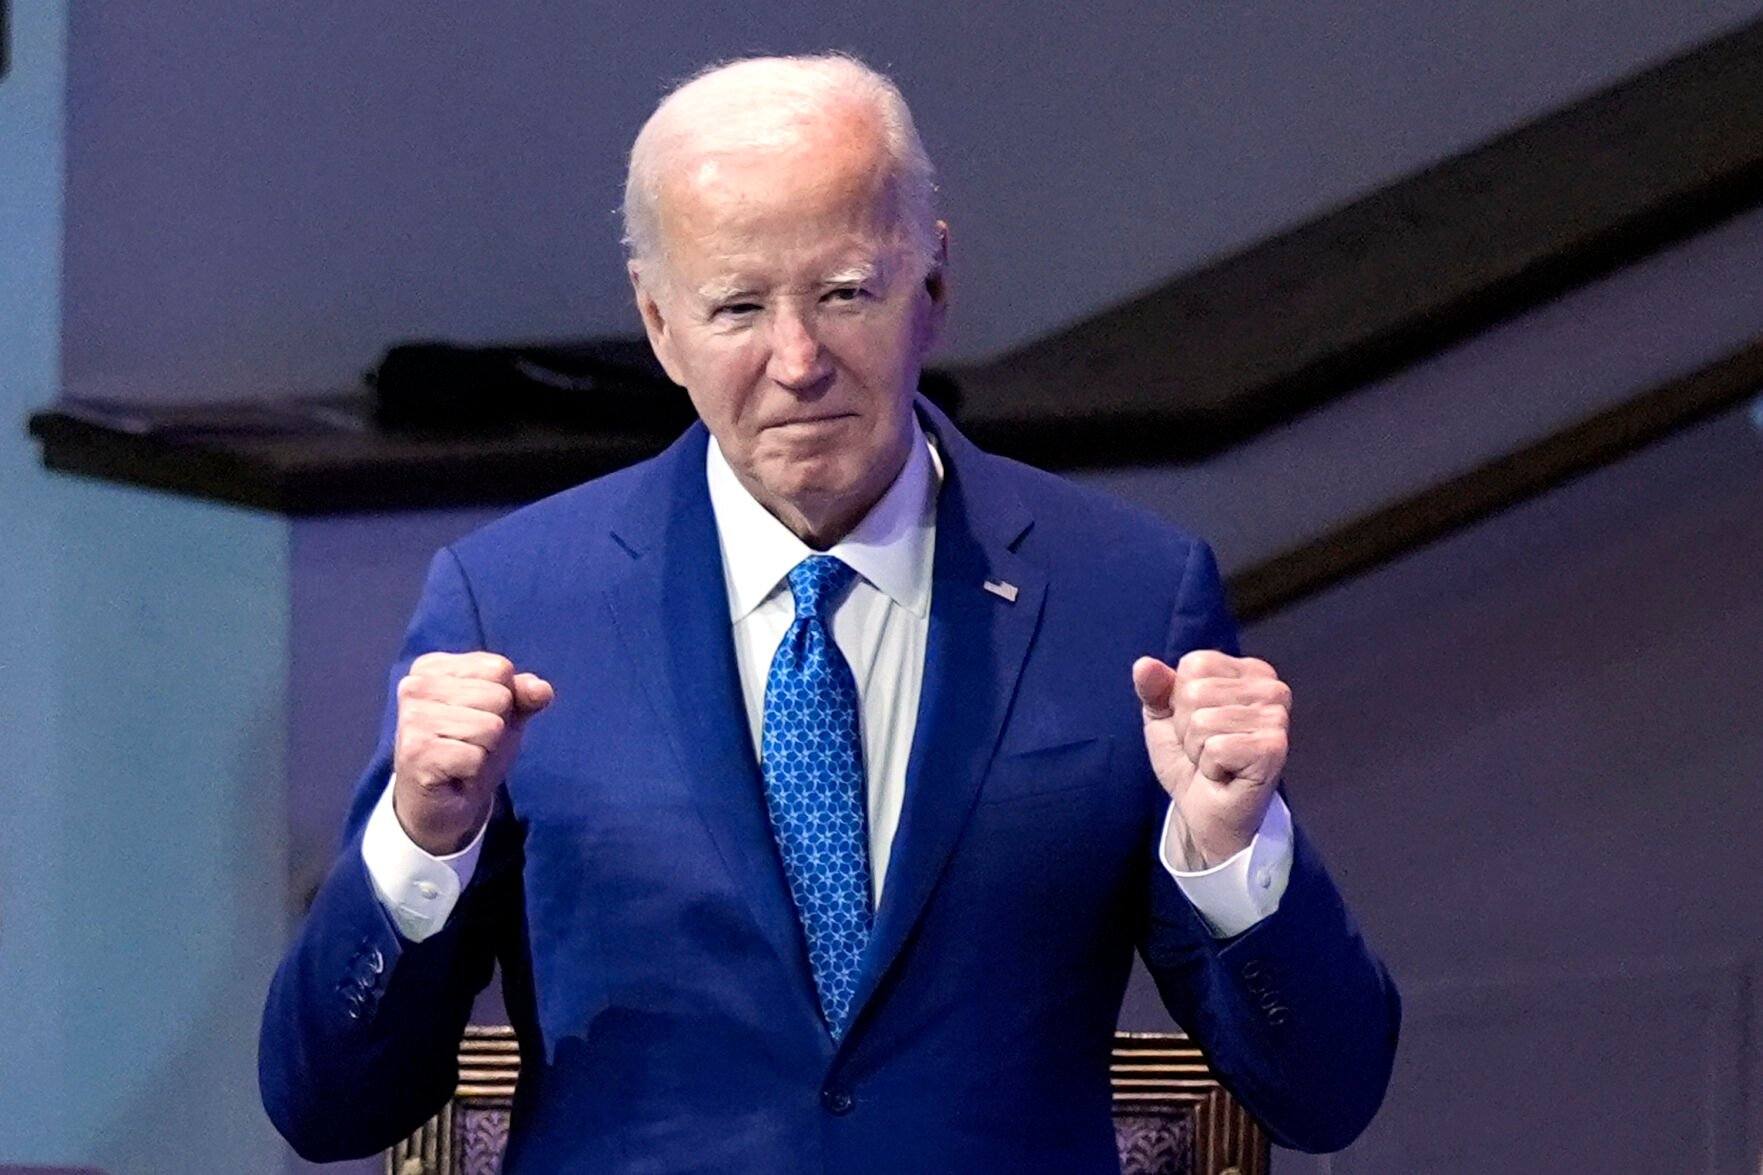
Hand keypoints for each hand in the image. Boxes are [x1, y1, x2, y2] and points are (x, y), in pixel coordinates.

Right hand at [393, 652, 553, 854]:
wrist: (443, 802)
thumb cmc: (471, 748)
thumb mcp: (505, 714)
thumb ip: (525, 694)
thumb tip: (541, 689)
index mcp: (433, 667)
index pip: (499, 668)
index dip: (504, 699)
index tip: (478, 716)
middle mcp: (415, 686)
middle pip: (497, 696)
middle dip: (495, 726)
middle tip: (470, 742)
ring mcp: (412, 719)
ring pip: (490, 726)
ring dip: (485, 749)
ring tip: (463, 756)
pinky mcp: (417, 753)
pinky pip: (476, 756)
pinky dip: (474, 770)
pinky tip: (454, 773)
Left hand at [1132, 650, 1289, 867]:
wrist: (1205, 812)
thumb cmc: (1190, 761)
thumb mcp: (1162, 717)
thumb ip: (1153, 688)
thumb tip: (1144, 665)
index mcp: (1248, 672)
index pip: (1195, 663)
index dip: (1180, 701)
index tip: (1198, 726)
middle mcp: (1271, 689)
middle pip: (1195, 692)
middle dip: (1187, 728)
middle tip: (1207, 749)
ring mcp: (1276, 719)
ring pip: (1202, 720)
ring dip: (1198, 750)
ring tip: (1216, 762)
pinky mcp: (1273, 748)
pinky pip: (1216, 747)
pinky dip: (1210, 766)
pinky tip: (1226, 775)